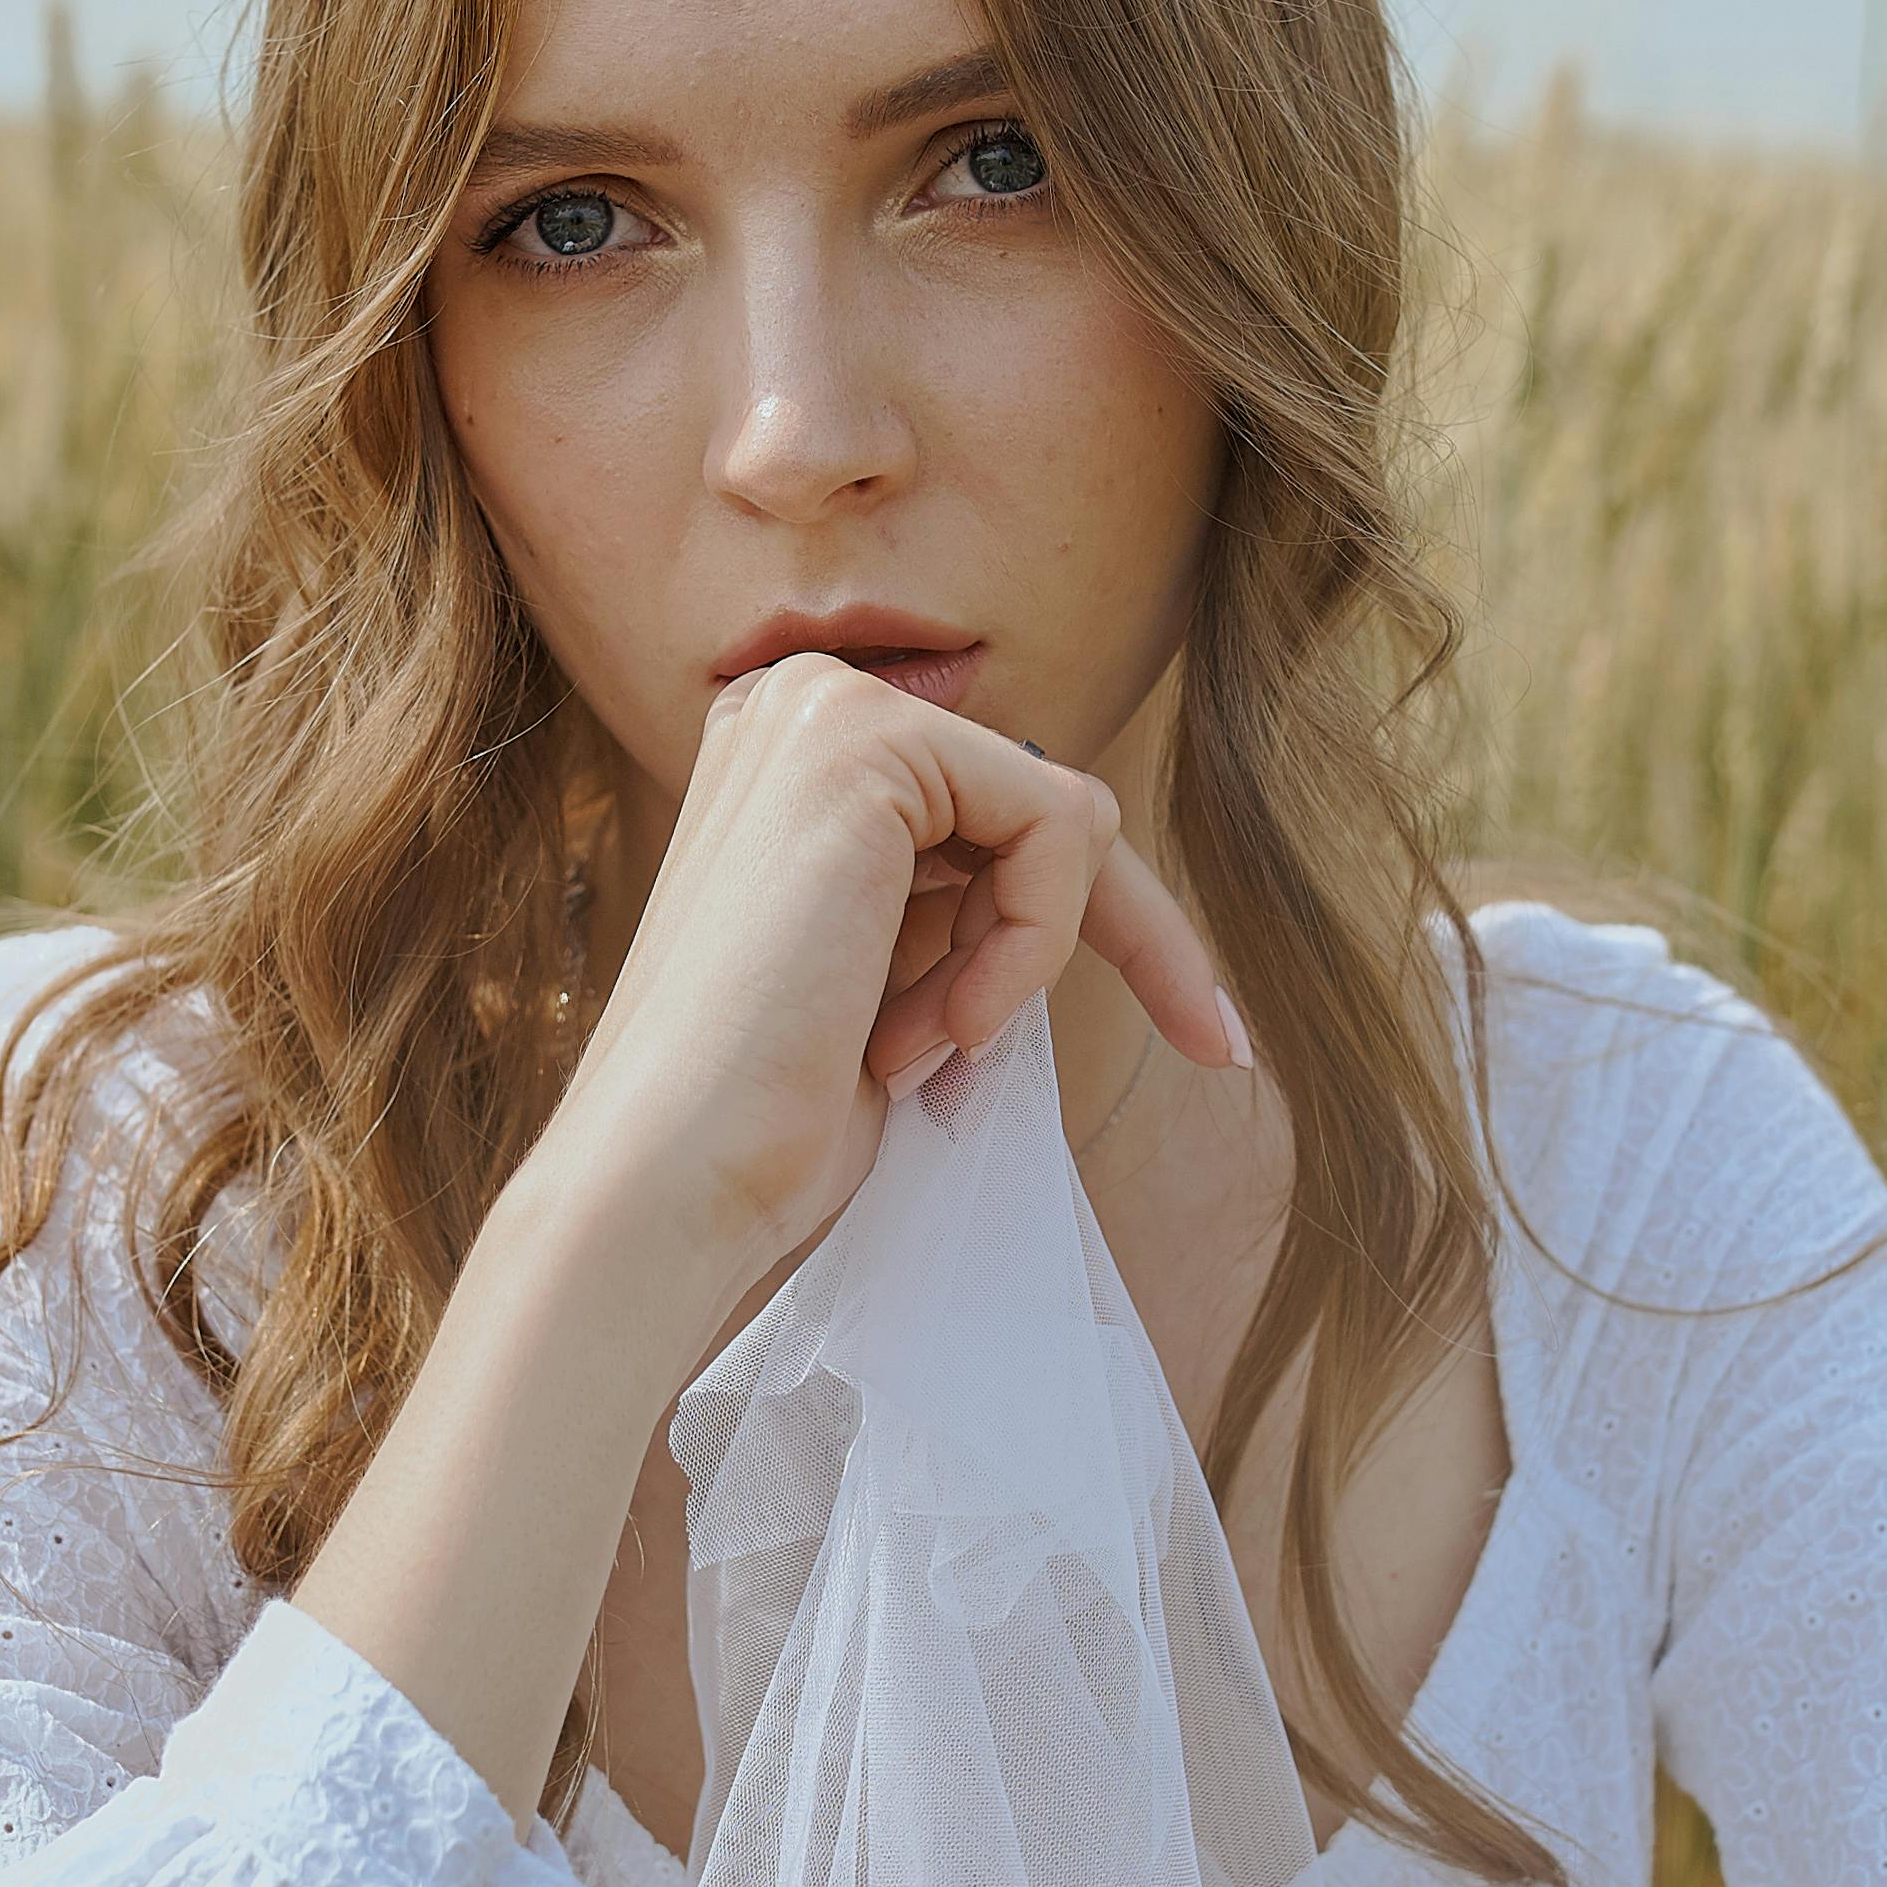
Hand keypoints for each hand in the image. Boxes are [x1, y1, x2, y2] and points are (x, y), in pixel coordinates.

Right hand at [539, 654, 1240, 1332]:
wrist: (671, 1179)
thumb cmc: (770, 1119)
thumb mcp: (896, 979)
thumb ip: (962, 899)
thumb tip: (1088, 856)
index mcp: (792, 760)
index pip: (1001, 813)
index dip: (1093, 922)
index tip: (1214, 1037)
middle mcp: (796, 707)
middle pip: (1047, 805)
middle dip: (1116, 934)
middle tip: (1214, 1044)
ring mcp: (820, 711)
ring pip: (1063, 817)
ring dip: (1023, 960)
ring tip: (928, 1046)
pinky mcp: (860, 743)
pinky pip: (1056, 825)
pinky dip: (1033, 942)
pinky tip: (943, 1022)